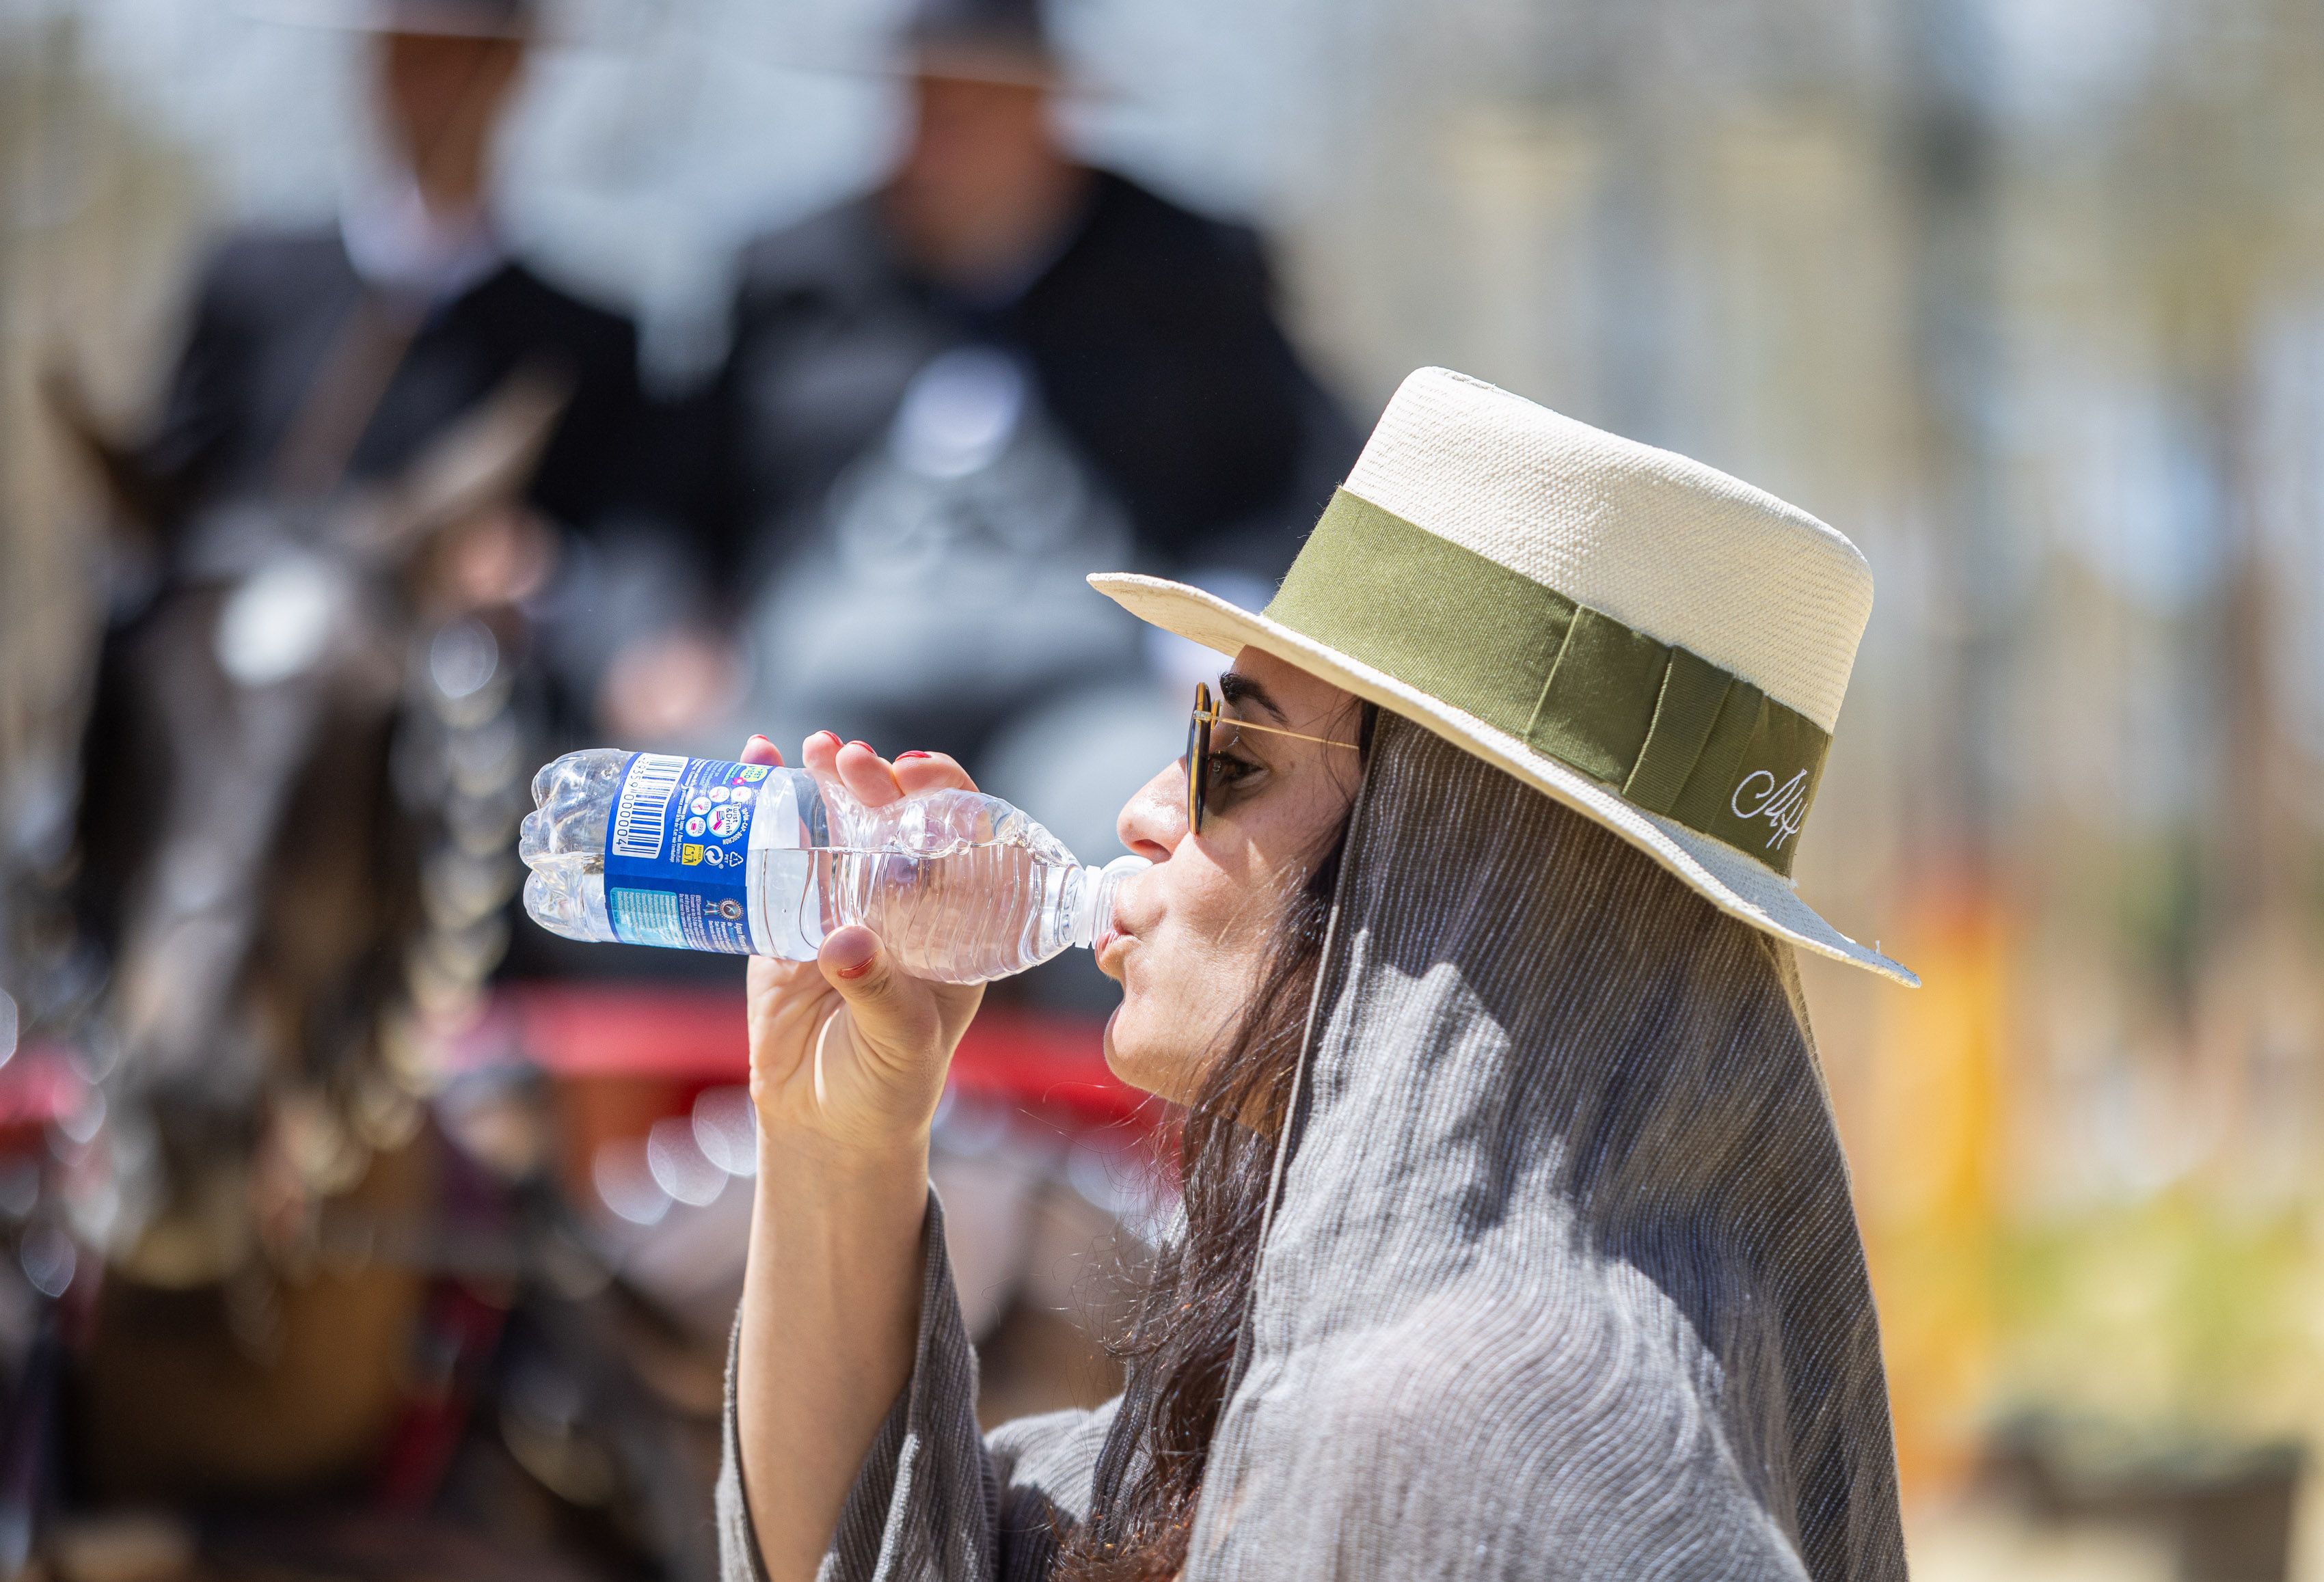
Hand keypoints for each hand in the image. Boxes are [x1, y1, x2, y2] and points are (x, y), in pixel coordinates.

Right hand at [740, 732, 985, 1163]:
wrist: (826, 1126)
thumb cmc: (889, 1086)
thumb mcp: (901, 1041)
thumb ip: (878, 991)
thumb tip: (844, 940)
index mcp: (955, 924)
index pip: (963, 841)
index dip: (944, 799)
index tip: (914, 774)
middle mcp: (905, 902)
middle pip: (896, 822)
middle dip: (876, 783)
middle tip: (850, 759)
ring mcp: (845, 902)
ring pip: (840, 827)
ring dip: (825, 781)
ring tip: (809, 748)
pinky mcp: (788, 915)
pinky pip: (780, 854)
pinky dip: (768, 807)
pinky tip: (753, 763)